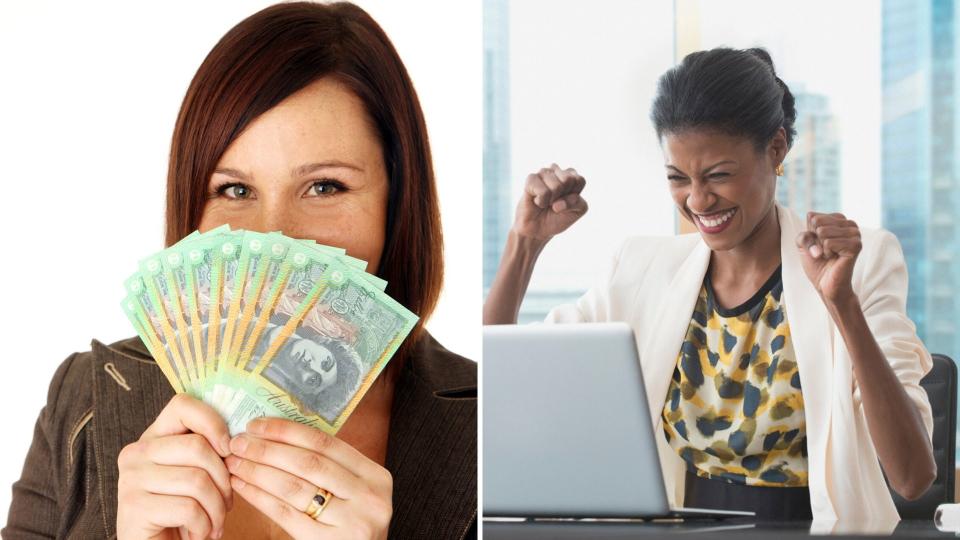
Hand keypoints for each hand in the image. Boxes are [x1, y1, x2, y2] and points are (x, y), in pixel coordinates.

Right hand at [117, 394, 232, 539]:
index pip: (182, 405)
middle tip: (228, 503)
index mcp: (152, 437)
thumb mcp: (196, 474)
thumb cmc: (184, 511)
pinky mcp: (133, 508)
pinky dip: (203, 526)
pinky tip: (198, 534)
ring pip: (197, 480)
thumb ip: (209, 450)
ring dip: (217, 509)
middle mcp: (135, 453)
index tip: (229, 449)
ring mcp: (130, 480)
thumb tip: (241, 440)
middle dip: (224, 480)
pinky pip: (188, 509)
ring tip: (215, 523)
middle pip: (198, 447)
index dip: (214, 422)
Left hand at [225, 417, 391, 539]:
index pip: (326, 443)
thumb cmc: (349, 526)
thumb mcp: (354, 493)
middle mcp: (368, 498)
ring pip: (294, 487)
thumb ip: (330, 469)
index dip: (287, 431)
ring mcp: (351, 522)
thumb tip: (277, 437)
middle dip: (267, 450)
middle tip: (238, 443)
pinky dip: (260, 497)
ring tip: (235, 463)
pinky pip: (286, 514)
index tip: (257, 425)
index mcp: (376, 477)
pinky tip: (243, 486)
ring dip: (258, 471)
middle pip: (308, 463)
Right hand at [512, 163, 586, 240]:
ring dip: (551, 201)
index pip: (579, 180)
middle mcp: (557, 170)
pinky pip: (543, 191)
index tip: (566, 202)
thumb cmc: (558, 217)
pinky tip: (537, 201)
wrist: (538, 229)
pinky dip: (542, 202)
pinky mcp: (531, 179)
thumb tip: (560, 202)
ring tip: (546, 202)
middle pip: (568, 180)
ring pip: (556, 186)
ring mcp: (543, 173)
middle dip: (563, 197)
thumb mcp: (576, 212)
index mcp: (571, 175)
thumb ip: (578, 203)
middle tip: (554, 202)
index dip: (574, 197)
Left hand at [794, 211, 861, 303]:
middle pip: (817, 222)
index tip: (818, 245)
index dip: (809, 234)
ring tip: (830, 255)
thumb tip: (821, 237)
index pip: (812, 216)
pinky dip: (826, 252)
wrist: (825, 284)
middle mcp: (850, 224)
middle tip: (824, 251)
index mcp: (838, 219)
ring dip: (821, 247)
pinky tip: (834, 258)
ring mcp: (855, 234)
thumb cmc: (816, 263)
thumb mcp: (803, 244)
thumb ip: (804, 234)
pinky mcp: (856, 245)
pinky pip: (829, 242)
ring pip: (823, 231)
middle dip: (814, 240)